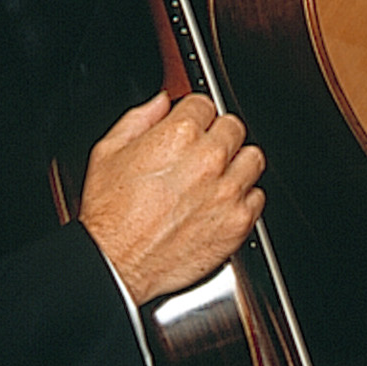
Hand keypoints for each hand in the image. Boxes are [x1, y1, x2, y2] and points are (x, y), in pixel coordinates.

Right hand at [77, 91, 264, 303]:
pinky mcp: (239, 221)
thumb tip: (161, 102)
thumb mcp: (108, 152)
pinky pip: (258, 197)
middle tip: (202, 153)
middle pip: (234, 127)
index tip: (191, 126)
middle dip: (217, 136)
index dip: (194, 116)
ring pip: (252, 158)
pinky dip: (244, 199)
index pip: (205, 104)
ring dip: (237, 164)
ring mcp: (227, 191)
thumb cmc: (110, 215)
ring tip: (217, 176)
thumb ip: (139, 118)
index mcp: (178, 136)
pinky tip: (222, 203)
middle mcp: (209, 159)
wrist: (116, 263)